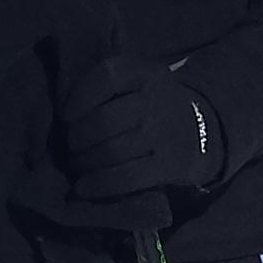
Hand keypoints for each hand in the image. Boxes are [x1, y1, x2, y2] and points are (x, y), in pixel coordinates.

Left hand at [55, 50, 221, 204]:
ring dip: (85, 162)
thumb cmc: (151, 105)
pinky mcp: (169, 165)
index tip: (66, 115)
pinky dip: (99, 185)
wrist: (202, 130)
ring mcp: (164, 134)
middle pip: (103, 121)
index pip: (106, 76)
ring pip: (111, 151)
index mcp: (144, 73)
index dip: (79, 96)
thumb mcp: (136, 81)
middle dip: (77, 138)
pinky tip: (84, 188)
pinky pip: (126, 178)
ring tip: (77, 165)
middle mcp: (156, 101)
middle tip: (71, 146)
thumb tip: (60, 106)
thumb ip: (105, 85)